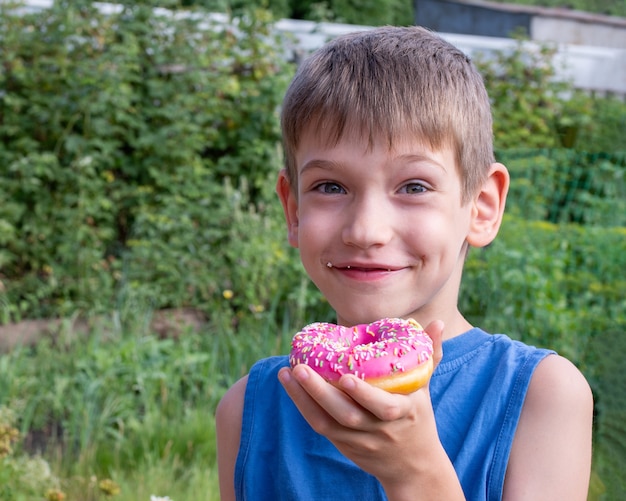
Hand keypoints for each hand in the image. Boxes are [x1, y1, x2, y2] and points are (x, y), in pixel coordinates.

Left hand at [278, 321, 462, 499]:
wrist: (412, 466)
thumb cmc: (418, 416)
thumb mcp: (425, 387)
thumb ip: (430, 354)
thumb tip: (437, 323)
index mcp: (402, 413)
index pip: (383, 408)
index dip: (364, 395)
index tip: (345, 377)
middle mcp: (378, 430)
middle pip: (346, 416)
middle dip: (320, 393)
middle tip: (299, 367)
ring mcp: (357, 440)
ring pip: (326, 423)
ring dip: (303, 398)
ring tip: (286, 372)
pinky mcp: (342, 445)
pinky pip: (319, 426)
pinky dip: (303, 406)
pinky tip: (290, 385)